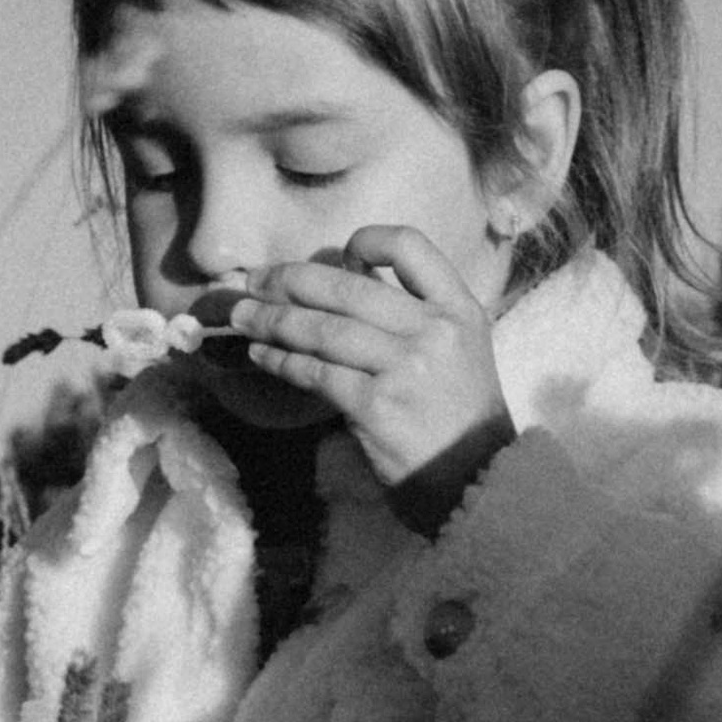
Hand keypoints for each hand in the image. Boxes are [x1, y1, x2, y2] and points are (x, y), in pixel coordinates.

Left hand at [232, 228, 510, 509]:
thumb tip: (341, 283)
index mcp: (459, 308)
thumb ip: (412, 316)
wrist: (478, 481)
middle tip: (253, 282)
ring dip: (273, 321)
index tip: (339, 254)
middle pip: (348, 287)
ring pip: (324, 329)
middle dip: (290, 280)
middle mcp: (434, 330)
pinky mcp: (376, 405)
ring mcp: (406, 367)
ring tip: (242, 317)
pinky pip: (315, 373)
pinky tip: (262, 355)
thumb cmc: (459, 418)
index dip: (368, 240)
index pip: (410, 245)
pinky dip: (282, 361)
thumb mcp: (457, 351)